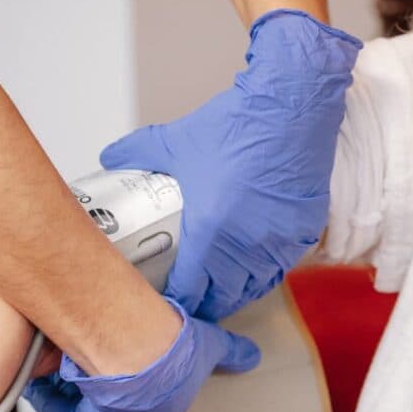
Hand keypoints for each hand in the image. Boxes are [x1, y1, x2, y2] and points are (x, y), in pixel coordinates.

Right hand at [22, 299, 259, 411]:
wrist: (134, 344)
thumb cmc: (170, 352)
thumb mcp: (211, 348)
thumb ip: (231, 352)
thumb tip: (252, 356)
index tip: (141, 409)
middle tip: (101, 393)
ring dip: (72, 400)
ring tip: (68, 373)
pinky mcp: (65, 406)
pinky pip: (51, 404)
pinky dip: (46, 392)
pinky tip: (46, 376)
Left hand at [101, 9, 361, 319]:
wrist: (291, 107)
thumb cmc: (238, 126)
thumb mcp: (176, 142)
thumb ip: (137, 153)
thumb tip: (110, 158)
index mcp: (210, 232)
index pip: (191, 290)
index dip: (179, 302)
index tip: (170, 302)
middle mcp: (246, 247)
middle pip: (224, 299)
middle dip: (207, 304)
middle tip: (195, 299)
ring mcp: (277, 243)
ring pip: (255, 287)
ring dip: (237, 293)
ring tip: (222, 289)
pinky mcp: (303, 232)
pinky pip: (281, 266)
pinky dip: (266, 271)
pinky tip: (255, 265)